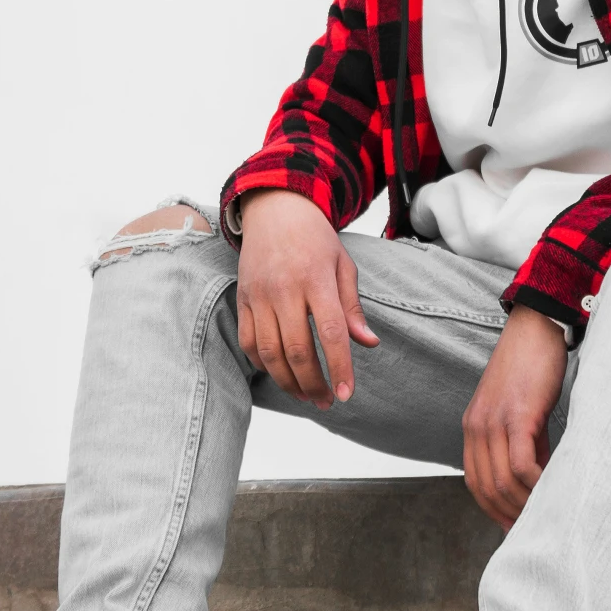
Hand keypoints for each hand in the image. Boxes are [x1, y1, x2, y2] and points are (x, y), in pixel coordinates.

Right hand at [236, 191, 378, 407]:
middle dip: (313, 383)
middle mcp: (285, 289)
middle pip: (297, 349)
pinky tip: (280, 373)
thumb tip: (368, 343)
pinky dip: (262, 364)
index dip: (339, 367)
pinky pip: (248, 342)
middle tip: (327, 401)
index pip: (330, 332)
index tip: (347, 393)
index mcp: (316, 279)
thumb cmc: (315, 238)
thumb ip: (352, 307)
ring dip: (287, 381)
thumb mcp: (343, 265)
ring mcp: (259, 295)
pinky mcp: (242, 299)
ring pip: (269, 352)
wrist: (274, 209)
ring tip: (305, 396)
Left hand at [463, 307, 567, 530]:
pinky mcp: (517, 415)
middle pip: (486, 488)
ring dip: (524, 504)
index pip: (475, 483)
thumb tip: (533, 483)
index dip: (493, 509)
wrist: (536, 327)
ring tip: (546, 514)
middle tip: (533, 528)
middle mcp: (476, 427)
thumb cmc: (533, 368)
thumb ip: (524, 446)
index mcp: (473, 428)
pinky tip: (550, 490)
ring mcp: (494, 422)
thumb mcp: (521, 413)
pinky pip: (521, 464)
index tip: (514, 526)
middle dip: (509, 514)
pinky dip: (535, 484)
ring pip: (502, 481)